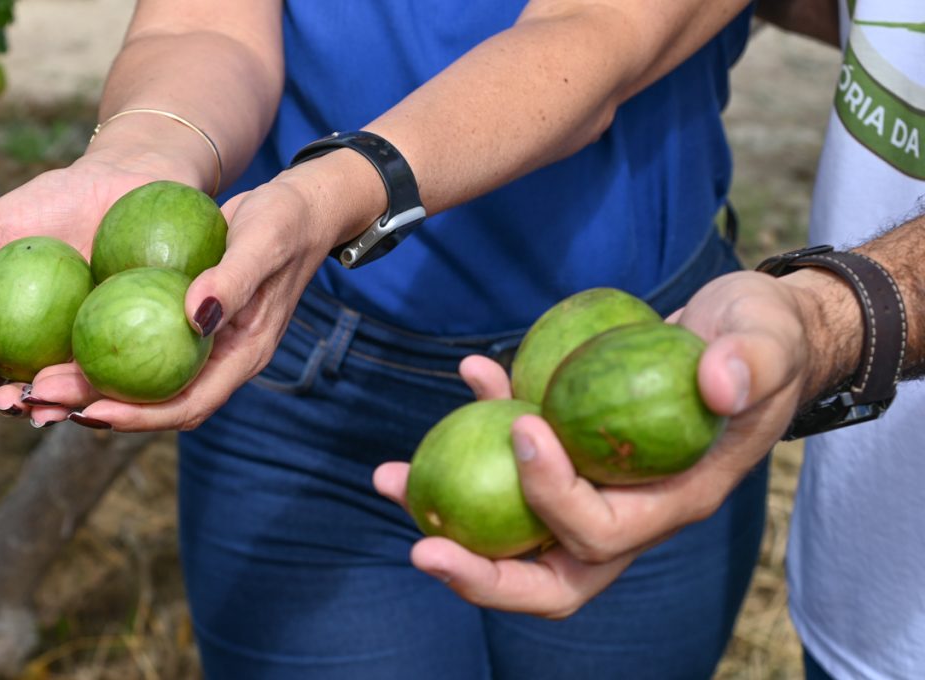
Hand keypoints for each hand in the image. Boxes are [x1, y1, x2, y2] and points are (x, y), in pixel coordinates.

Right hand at [0, 157, 167, 411]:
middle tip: (19, 401)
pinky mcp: (154, 343)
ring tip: (64, 407)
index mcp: (19, 334)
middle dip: (24, 407)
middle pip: (37, 393)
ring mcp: (110, 350)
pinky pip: (140, 369)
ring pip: (88, 392)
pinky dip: (127, 384)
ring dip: (72, 406)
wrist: (129, 181)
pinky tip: (119, 387)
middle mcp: (62, 352)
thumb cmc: (58, 202)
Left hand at [13, 171, 341, 430]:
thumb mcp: (261, 244)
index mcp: (241, 356)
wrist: (297, 209)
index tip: (88, 413)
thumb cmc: (284, 223)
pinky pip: (139, 345)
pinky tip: (61, 337)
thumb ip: (232, 282)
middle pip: (154, 403)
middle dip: (96, 407)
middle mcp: (218, 360)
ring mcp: (201, 344)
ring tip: (34, 380)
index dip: (138, 418)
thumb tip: (193, 320)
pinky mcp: (184, 322)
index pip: (187, 405)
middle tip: (37, 395)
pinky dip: (102, 349)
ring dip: (91, 386)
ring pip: (142, 380)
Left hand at [374, 271, 814, 617]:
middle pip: (552, 577)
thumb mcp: (768, 339)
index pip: (603, 533)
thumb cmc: (760, 340)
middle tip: (422, 546)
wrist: (745, 336)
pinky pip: (515, 465)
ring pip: (518, 533)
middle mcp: (630, 511)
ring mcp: (597, 488)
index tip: (523, 429)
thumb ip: (753, 362)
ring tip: (386, 478)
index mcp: (674, 500)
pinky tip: (468, 375)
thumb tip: (717, 382)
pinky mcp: (574, 455)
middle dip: (484, 575)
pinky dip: (477, 431)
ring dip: (449, 515)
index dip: (555, 497)